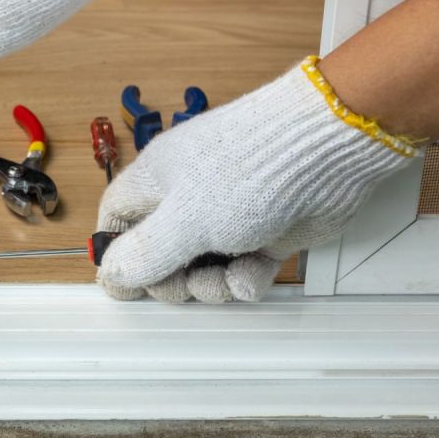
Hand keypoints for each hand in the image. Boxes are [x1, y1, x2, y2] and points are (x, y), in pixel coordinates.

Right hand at [95, 57, 417, 302]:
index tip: (127, 284)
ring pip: (203, 266)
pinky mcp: (265, 230)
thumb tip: (111, 274)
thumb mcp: (185, 220)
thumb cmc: (249, 169)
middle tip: (187, 285)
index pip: (118, 217)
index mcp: (157, 180)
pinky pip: (242, 266)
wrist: (327, 152)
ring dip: (213, 284)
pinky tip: (254, 274)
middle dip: (173, 280)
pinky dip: (246, 278)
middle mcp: (189, 196)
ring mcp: (228, 214)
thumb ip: (145, 254)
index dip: (116, 252)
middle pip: (160, 253)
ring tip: (230, 279)